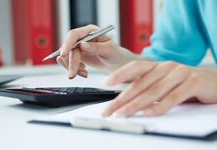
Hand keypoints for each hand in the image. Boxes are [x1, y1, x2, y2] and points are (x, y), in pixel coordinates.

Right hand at [57, 24, 138, 78]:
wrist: (114, 62)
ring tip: (84, 73)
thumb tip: (82, 45)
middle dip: (70, 63)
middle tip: (72, 75)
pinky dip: (74, 69)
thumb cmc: (114, 53)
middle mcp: (82, 37)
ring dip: (72, 67)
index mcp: (90, 32)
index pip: (74, 34)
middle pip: (69, 48)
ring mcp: (78, 47)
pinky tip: (83, 72)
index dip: (67, 44)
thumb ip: (96, 47)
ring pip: (65, 56)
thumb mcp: (109, 50)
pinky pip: (67, 62)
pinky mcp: (76, 55)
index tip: (63, 54)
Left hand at [102, 61, 216, 116]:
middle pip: (140, 84)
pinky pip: (172, 97)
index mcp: (158, 66)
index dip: (120, 74)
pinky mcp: (192, 82)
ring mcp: (180, 74)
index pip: (135, 67)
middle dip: (122, 98)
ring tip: (122, 114)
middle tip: (109, 109)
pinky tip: (147, 114)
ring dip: (135, 104)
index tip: (106, 83)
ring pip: (153, 91)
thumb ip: (150, 87)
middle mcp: (167, 67)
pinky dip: (159, 107)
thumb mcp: (166, 82)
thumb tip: (129, 100)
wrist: (214, 82)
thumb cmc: (187, 83)